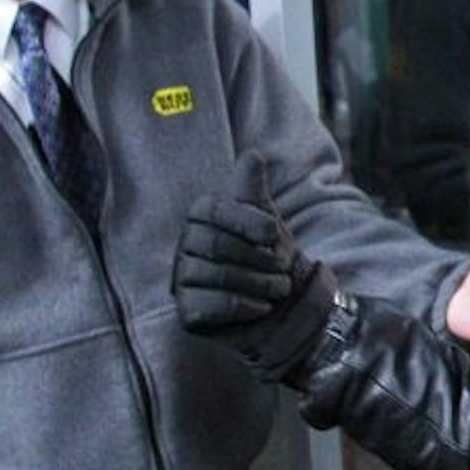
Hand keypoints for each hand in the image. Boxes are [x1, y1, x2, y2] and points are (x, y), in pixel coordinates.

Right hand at [174, 150, 339, 378]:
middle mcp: (185, 247)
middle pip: (215, 245)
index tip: (274, 234)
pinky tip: (260, 307)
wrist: (287, 307)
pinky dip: (243, 306)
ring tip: (278, 288)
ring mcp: (182, 281)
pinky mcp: (187, 313)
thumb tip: (252, 155)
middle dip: (258, 258)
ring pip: (215, 275)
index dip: (247, 221)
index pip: (213, 211)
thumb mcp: (267, 222)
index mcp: (201, 218)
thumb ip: (254, 191)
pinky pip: (209, 306)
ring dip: (258, 283)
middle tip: (281, 268)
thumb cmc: (272, 259)